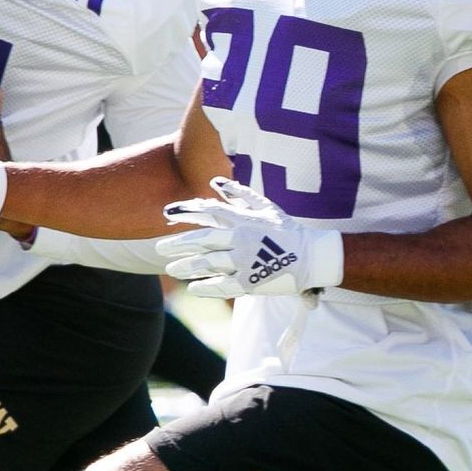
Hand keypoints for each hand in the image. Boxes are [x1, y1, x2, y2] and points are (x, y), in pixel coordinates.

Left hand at [157, 177, 345, 298]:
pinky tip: (193, 288)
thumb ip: (240, 194)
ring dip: (187, 267)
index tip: (167, 214)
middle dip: (178, 244)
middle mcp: (240, 239)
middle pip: (202, 240)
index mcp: (243, 220)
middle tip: (160, 248)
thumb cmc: (288, 230)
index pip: (208, 212)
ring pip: (207, 264)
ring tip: (172, 270)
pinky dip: (205, 287)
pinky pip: (221, 286)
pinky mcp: (250, 282)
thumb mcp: (266, 207)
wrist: (311, 257)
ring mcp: (244, 261)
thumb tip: (216, 182)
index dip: (185, 212)